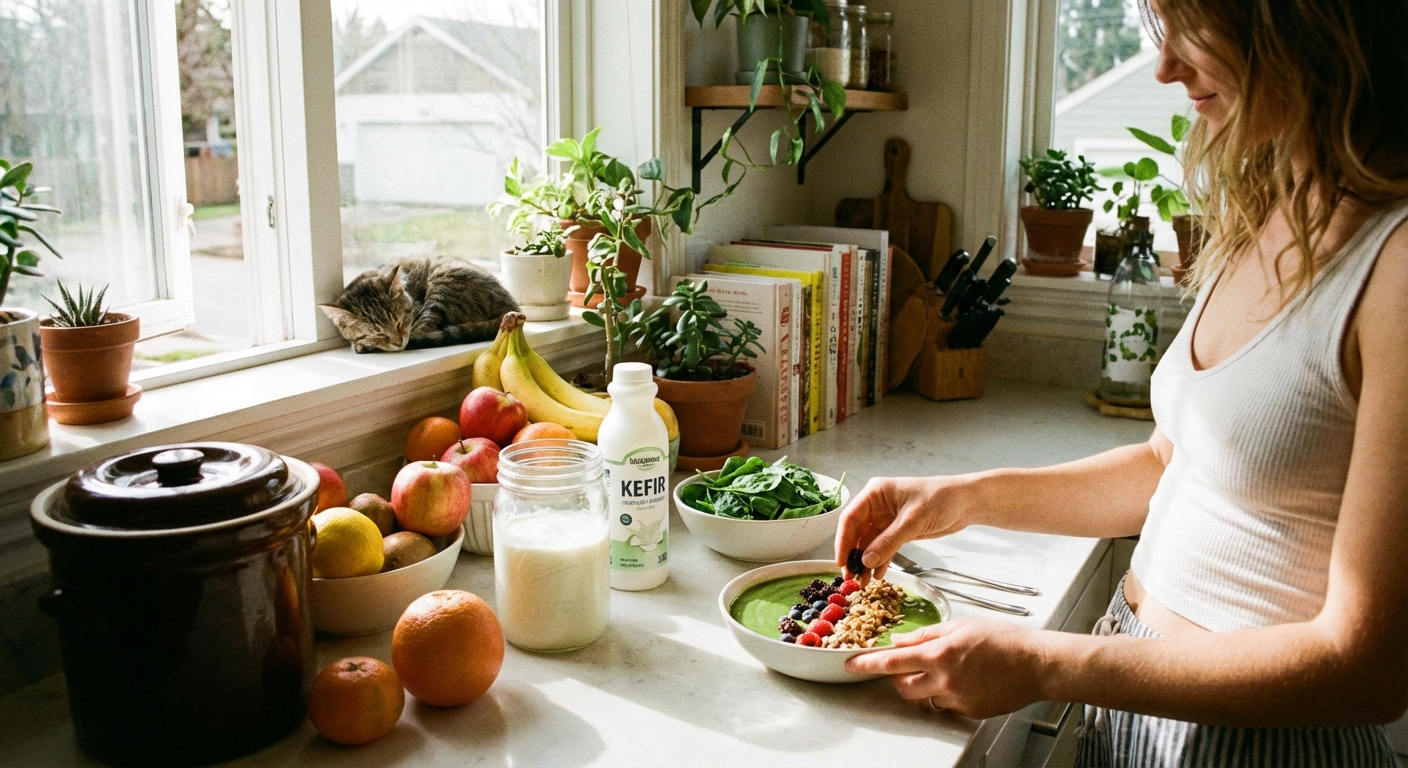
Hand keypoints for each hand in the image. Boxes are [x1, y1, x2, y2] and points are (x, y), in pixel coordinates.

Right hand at [834, 475, 974, 577]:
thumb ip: (889, 541)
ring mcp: (887, 519)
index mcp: (875, 493)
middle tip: (850, 577)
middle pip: (857, 532)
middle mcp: (877, 505)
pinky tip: (879, 575)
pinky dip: (881, 562)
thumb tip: (866, 561)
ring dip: (866, 562)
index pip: (850, 518)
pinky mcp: (898, 530)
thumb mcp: (913, 520)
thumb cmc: (941, 499)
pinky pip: (884, 548)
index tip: (842, 562)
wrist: (966, 502)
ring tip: (864, 582)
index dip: (843, 541)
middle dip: (853, 555)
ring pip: (870, 543)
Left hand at [845, 617, 1047, 719]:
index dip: (867, 664)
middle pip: (903, 686)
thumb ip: (926, 635)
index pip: (892, 661)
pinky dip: (948, 693)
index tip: (851, 665)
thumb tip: (900, 641)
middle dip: (900, 677)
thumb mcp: (960, 626)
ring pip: (924, 697)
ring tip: (947, 670)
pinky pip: (946, 704)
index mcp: (940, 654)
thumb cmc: (1003, 640)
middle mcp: (945, 679)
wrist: (1036, 664)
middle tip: (912, 665)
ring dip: (925, 685)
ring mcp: (957, 698)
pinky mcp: (969, 711)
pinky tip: (967, 680)